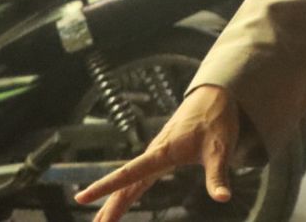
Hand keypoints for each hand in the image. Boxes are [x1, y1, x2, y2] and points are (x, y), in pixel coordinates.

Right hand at [74, 84, 240, 221]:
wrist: (216, 96)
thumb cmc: (217, 120)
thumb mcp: (221, 149)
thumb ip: (218, 176)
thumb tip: (223, 198)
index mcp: (162, 152)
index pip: (128, 174)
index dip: (105, 187)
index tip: (82, 199)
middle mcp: (154, 153)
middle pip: (125, 184)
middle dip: (108, 205)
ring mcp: (156, 154)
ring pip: (129, 181)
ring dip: (115, 200)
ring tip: (100, 221)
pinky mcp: (161, 154)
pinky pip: (138, 176)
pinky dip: (127, 191)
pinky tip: (121, 200)